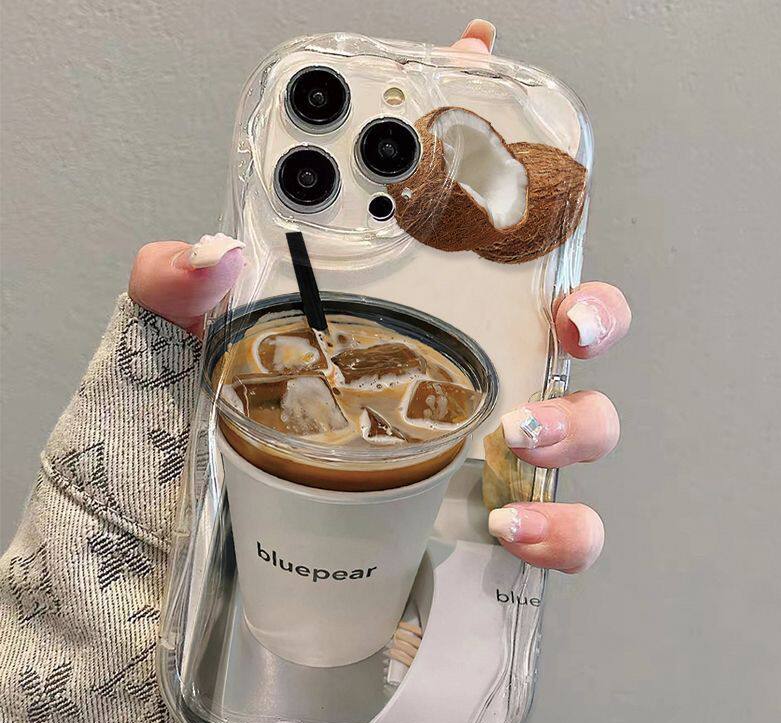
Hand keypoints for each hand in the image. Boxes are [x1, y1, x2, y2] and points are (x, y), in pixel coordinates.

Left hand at [128, 21, 629, 575]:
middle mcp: (477, 364)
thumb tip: (210, 253)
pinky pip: (564, 527)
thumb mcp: (199, 342)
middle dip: (595, 312)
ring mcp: (494, 440)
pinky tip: (509, 525)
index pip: (490, 230)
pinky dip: (558, 528)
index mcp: (422, 304)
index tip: (518, 130)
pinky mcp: (493, 511)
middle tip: (566, 318)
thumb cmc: (242, 422)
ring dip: (578, 423)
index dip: (518, 167)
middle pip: (578, 323)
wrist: (242, 522)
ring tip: (519, 433)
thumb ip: (178, 290)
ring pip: (590, 421)